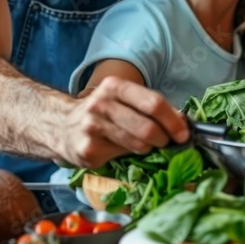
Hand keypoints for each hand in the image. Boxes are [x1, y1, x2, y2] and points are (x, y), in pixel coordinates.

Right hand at [60, 76, 190, 167]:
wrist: (61, 126)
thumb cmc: (101, 112)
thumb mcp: (123, 100)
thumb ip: (149, 106)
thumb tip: (182, 120)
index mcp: (115, 87)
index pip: (153, 103)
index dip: (173, 120)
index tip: (183, 133)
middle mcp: (102, 104)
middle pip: (147, 126)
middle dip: (164, 138)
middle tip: (167, 142)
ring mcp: (93, 127)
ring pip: (137, 144)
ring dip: (149, 148)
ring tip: (146, 145)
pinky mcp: (89, 149)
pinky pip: (122, 156)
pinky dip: (130, 156)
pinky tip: (124, 150)